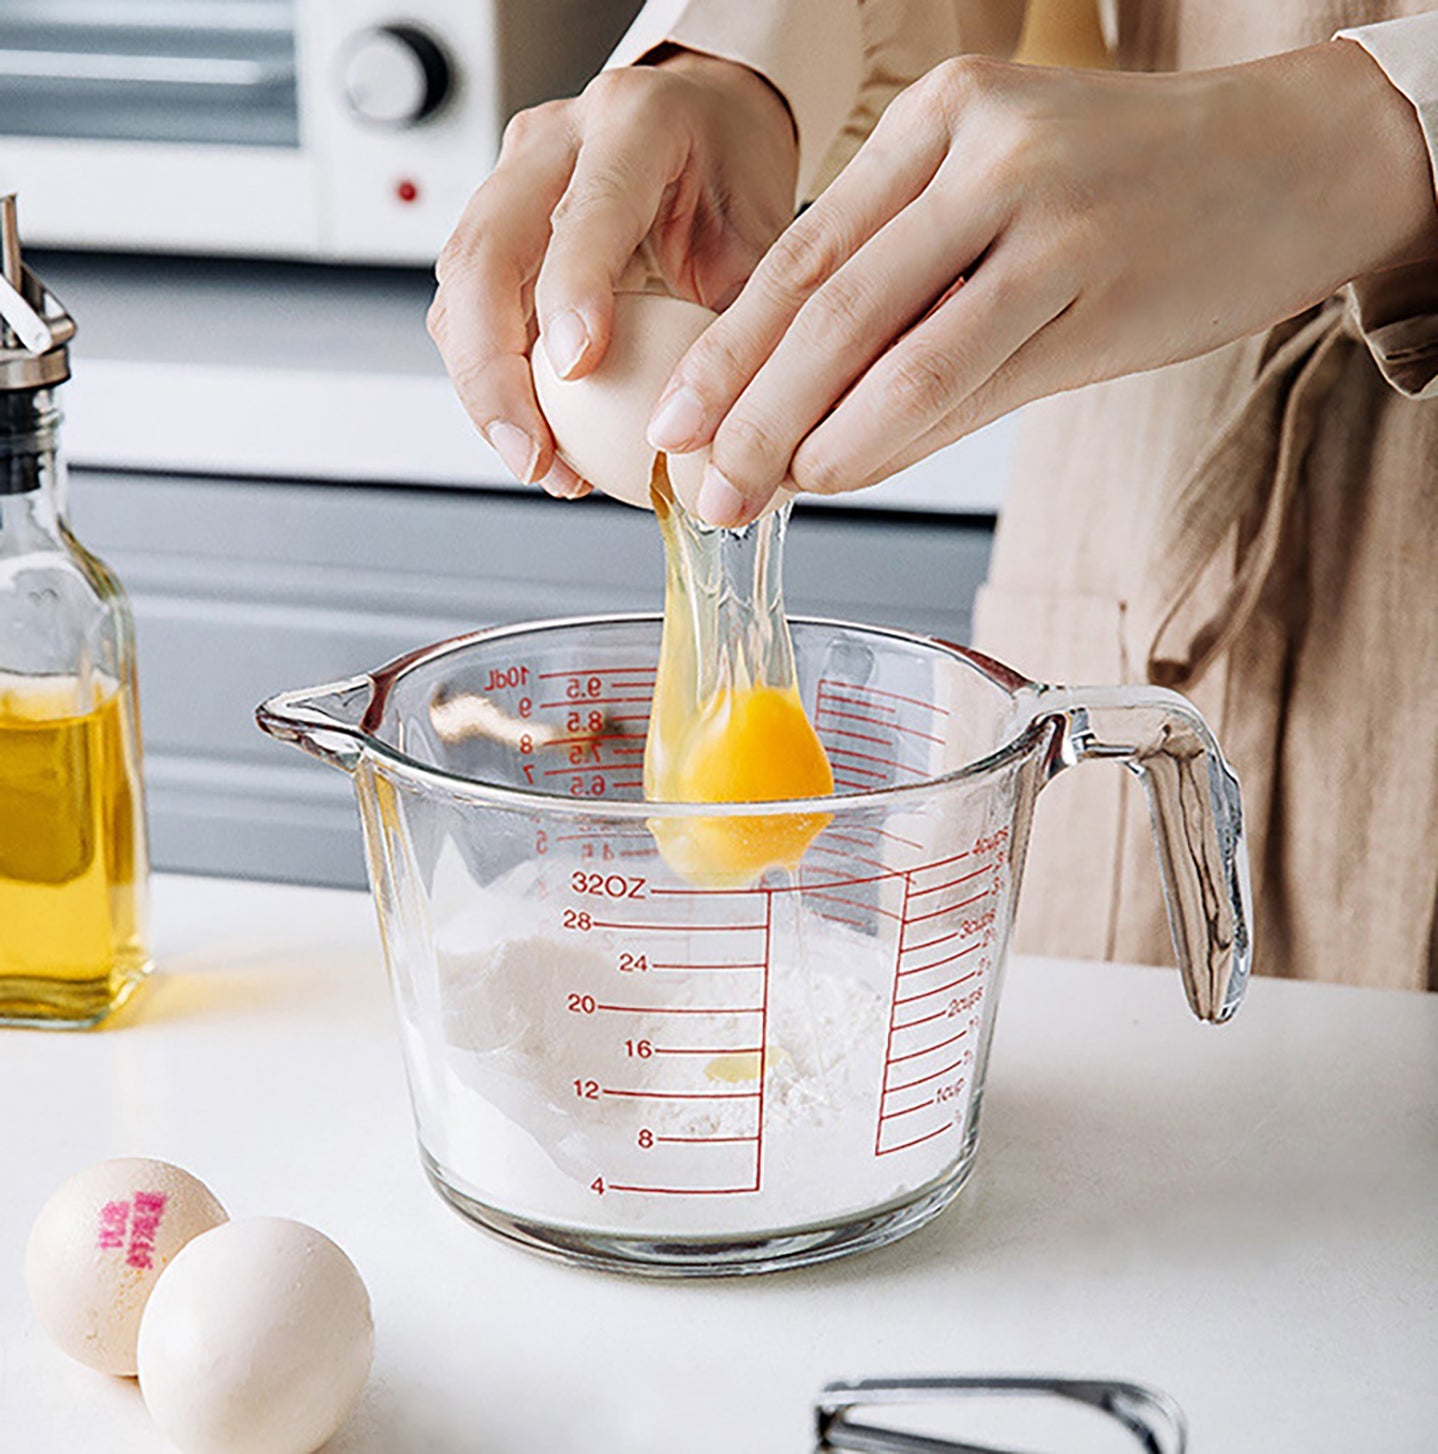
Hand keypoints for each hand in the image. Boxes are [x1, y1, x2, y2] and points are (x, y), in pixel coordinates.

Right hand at [427, 50, 796, 497]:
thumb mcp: (762, 239)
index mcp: (634, 123)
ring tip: (541, 466)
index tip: (578, 369)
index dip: (573, 290)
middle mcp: (554, 144)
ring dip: (486, 393)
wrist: (704, 130)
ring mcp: (510, 184)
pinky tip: (539, 443)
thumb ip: (738, 321)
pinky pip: (466, 317)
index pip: (588, 208)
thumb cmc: (732, 180)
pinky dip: (493, 388)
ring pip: (459, 292)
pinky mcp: (491, 230)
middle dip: (493, 372)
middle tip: (533, 456)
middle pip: (484, 256)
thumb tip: (719, 432)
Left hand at [648, 43, 1437, 525]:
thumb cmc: (1140, 198)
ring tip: (750, 495)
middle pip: (822, 296)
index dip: (729, 349)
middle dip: (744, 402)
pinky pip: (961, 372)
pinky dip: (886, 432)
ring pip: (881, 339)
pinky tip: (837, 473)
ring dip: (800, 432)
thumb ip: (914, 314)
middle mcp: (977, 148)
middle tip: (697, 480)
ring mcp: (1035, 207)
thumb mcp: (1008, 221)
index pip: (803, 252)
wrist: (1299, 161)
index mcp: (939, 122)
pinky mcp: (1090, 275)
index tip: (680, 422)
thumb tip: (818, 436)